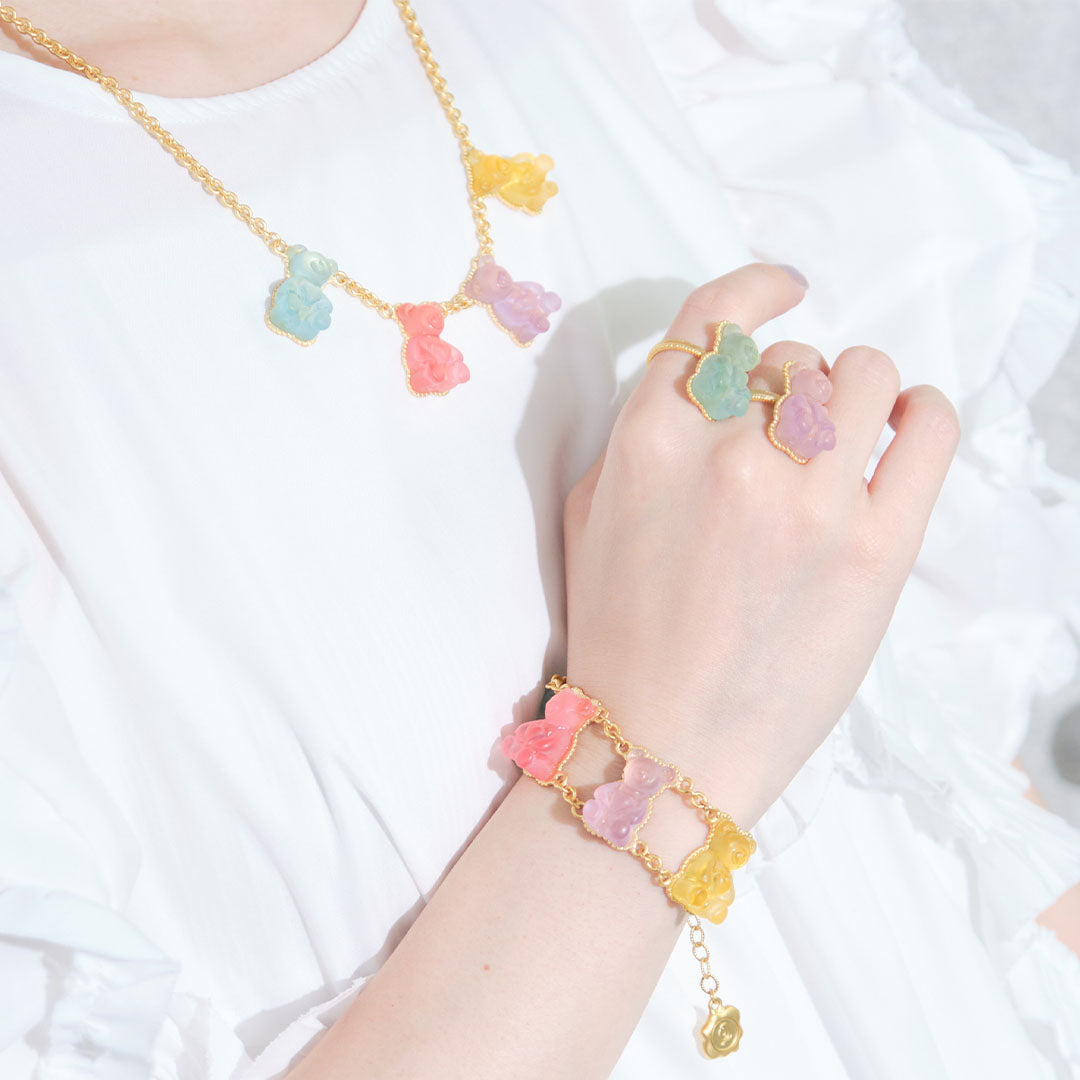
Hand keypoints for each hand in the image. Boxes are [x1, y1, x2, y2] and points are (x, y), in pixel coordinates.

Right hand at [562, 263, 959, 827]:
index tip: (786, 289)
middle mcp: (730, 457)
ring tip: (845, 435)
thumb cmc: (619, 635)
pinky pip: (928, 427)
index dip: (757, 286)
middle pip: (792, 357)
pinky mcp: (878, 547)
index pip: (714, 315)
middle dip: (790, 386)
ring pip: (863, 376)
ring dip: (854, 393)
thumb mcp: (587, 517)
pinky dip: (924, 411)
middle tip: (784, 438)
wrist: (666, 747)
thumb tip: (704, 384)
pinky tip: (909, 424)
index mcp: (649, 443)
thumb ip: (636, 434)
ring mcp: (810, 502)